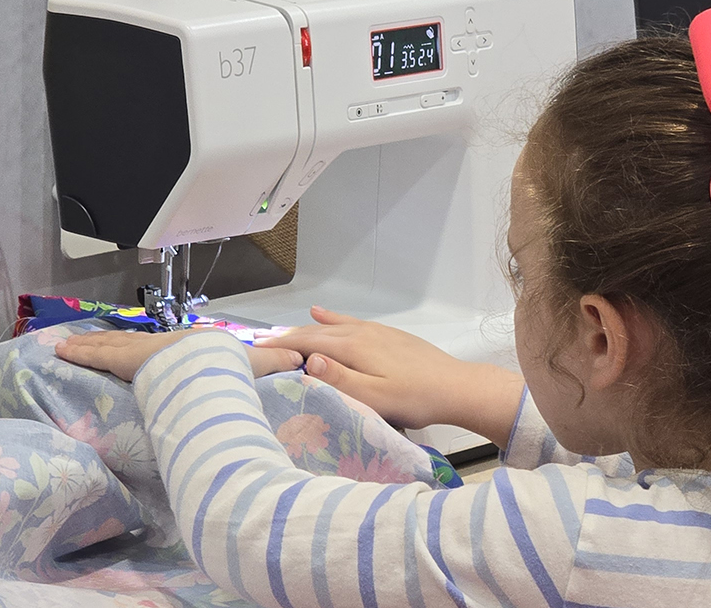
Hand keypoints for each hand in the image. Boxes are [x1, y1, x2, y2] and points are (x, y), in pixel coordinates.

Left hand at [58, 329, 302, 381]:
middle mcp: (161, 345)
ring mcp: (142, 351)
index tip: (133, 348)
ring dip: (86, 344)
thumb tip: (302, 360)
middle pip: (129, 342)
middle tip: (84, 340)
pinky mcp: (126, 359)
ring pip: (107, 346)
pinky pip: (95, 355)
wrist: (214, 369)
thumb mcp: (258, 367)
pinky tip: (59, 351)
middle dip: (106, 341)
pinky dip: (78, 352)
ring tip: (63, 345)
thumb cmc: (232, 370)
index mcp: (188, 348)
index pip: (162, 348)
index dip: (145, 347)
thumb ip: (276, 363)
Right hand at [258, 307, 524, 443]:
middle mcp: (360, 333)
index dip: (280, 347)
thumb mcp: (375, 397)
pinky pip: (349, 322)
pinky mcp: (386, 335)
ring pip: (330, 326)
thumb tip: (307, 359)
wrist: (456, 387)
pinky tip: (321, 312)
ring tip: (281, 336)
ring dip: (304, 329)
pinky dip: (330, 318)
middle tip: (260, 349)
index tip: (254, 353)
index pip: (306, 343)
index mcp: (353, 347)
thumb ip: (340, 379)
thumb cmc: (415, 399)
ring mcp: (374, 331)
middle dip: (286, 338)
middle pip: (315, 331)